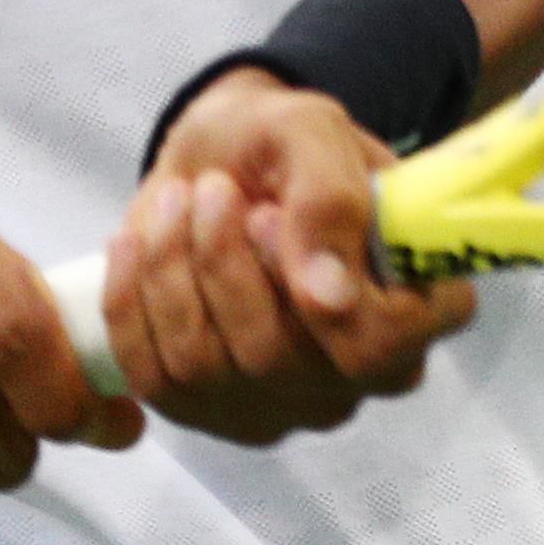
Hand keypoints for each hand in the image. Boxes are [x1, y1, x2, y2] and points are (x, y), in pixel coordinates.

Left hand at [105, 70, 474, 444]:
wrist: (215, 160)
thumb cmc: (279, 145)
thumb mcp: (310, 132)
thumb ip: (331, 201)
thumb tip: (328, 297)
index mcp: (414, 310)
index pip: (384, 348)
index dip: (319, 292)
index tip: (266, 216)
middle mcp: (355, 377)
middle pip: (277, 359)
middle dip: (223, 260)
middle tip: (212, 187)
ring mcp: (280, 404)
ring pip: (205, 367)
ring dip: (173, 267)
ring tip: (178, 199)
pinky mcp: (205, 411)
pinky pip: (151, 376)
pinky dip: (130, 299)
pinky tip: (136, 241)